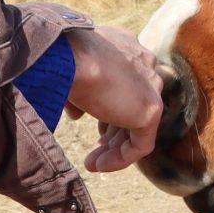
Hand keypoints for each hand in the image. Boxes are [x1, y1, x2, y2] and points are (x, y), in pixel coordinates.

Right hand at [63, 25, 162, 172]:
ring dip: (113, 149)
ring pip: (137, 127)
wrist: (69, 56)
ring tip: (91, 164)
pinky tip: (98, 166)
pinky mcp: (151, 110)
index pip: (125, 84)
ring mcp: (150, 86)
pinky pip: (141, 144)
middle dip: (113, 132)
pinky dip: (120, 159)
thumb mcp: (69, 74)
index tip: (93, 126)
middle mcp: (143, 63)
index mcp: (127, 47)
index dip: (109, 108)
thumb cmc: (62, 58)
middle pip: (133, 105)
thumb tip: (77, 114)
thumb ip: (79, 92)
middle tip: (94, 150)